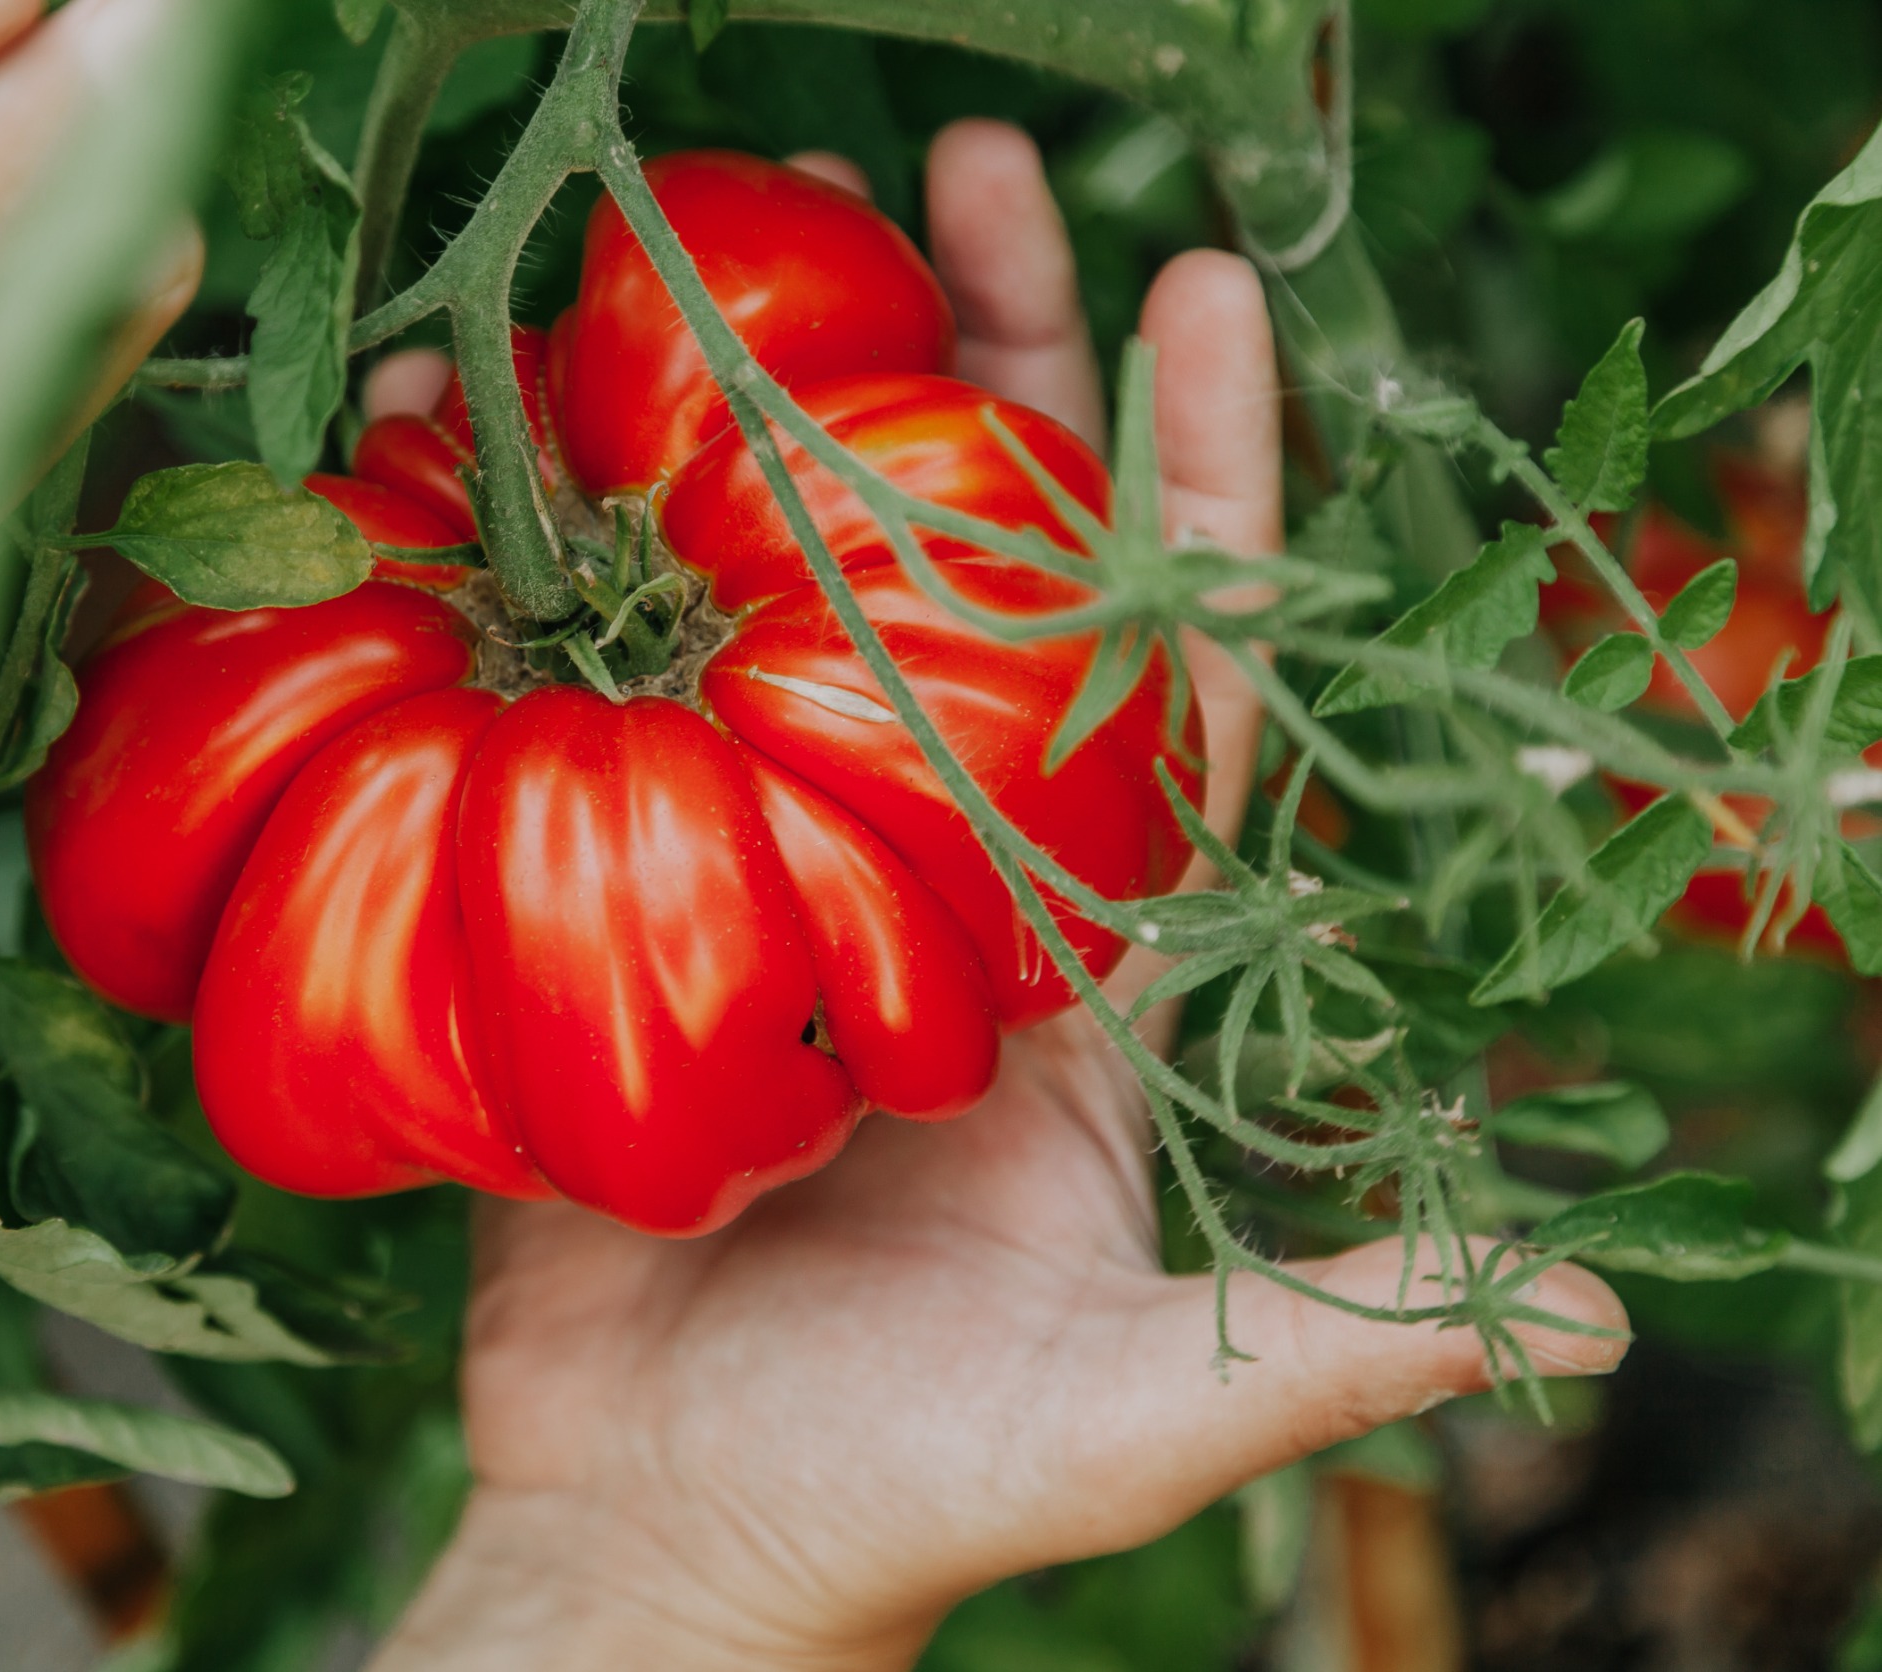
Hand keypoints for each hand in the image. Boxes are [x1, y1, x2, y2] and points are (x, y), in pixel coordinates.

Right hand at [369, 122, 1628, 1670]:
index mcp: (1093, 966)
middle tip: (969, 176)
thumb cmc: (905, 1493)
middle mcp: (948, 887)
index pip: (1164, 688)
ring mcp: (779, 883)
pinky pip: (605, 717)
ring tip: (750, 244)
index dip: (1194, 496)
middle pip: (979, 592)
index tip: (1198, 296)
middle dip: (991, 378)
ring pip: (790, 617)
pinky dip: (571, 586)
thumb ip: (1338, 1343)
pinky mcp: (628, 913)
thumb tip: (1604, 1303)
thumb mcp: (1133, 1417)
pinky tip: (521, 453)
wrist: (659, 1545)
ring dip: (778, 434)